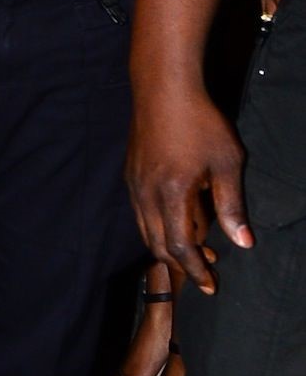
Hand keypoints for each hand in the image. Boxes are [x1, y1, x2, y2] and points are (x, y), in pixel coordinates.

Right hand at [126, 81, 251, 292]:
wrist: (163, 89)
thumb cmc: (200, 123)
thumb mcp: (227, 163)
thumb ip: (232, 205)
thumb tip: (244, 242)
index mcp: (171, 194)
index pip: (181, 246)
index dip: (196, 270)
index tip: (211, 285)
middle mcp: (146, 194)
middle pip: (158, 244)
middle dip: (181, 264)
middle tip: (206, 271)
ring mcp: (135, 184)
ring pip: (146, 230)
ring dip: (168, 246)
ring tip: (195, 251)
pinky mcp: (131, 175)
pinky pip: (141, 213)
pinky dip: (158, 227)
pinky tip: (176, 221)